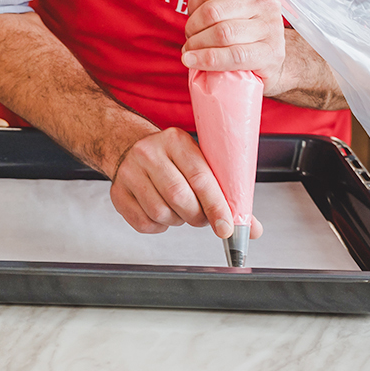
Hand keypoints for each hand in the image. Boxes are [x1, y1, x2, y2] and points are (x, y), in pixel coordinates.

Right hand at [110, 127, 262, 239]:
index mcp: (175, 141)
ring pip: (161, 213)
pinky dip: (159, 226)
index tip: (226, 227)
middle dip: (197, 216)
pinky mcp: (118, 193)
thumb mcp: (200, 164)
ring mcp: (130, 172)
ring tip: (179, 210)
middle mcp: (149, 153)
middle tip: (202, 217)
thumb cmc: (173, 160)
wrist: (130, 148)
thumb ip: (227, 195)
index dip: (216, 206)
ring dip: (178, 221)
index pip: (200, 177)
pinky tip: (162, 212)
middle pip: (179, 197)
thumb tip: (251, 229)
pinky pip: (144, 223)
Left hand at [180, 0, 286, 91]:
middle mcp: (266, 0)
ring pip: (221, 34)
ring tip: (190, 51)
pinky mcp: (271, 53)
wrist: (268, 57)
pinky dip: (207, 59)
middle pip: (212, 11)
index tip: (191, 16)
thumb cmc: (240, 25)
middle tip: (190, 37)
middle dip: (192, 27)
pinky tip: (192, 61)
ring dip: (197, 45)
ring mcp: (271, 27)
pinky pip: (233, 56)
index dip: (191, 4)